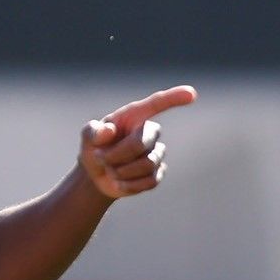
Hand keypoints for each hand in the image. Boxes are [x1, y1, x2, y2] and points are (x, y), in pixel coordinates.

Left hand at [79, 85, 195, 197]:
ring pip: (146, 164)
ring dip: (121, 171)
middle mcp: (150, 133)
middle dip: (116, 154)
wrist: (97, 175)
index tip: (192, 94)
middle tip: (100, 158)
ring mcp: (156, 154)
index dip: (174, 98)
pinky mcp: (157, 174)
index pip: (157, 104)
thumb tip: (109, 130)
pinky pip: (149, 181)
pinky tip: (119, 182)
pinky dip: (128, 185)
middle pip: (140, 143)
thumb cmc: (95, 147)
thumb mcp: (87, 137)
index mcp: (135, 117)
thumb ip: (92, 131)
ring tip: (110, 170)